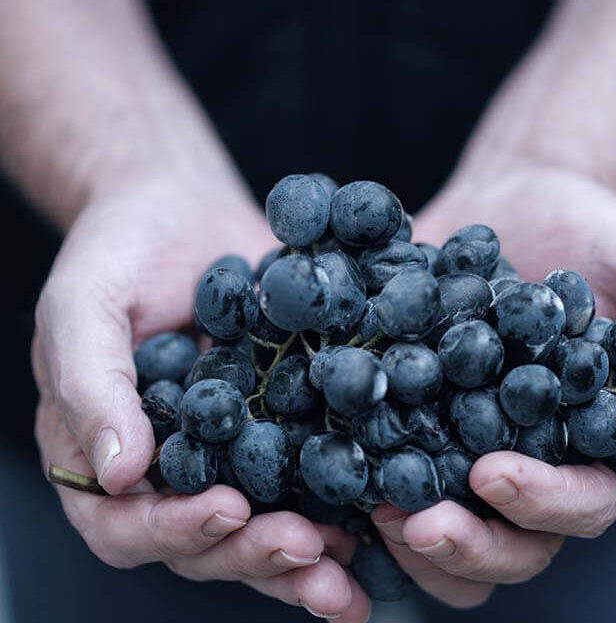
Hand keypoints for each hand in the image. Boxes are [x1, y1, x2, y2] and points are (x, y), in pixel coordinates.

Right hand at [33, 181, 370, 622]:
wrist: (184, 208)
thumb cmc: (117, 250)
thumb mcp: (84, 306)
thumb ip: (92, 386)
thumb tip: (119, 476)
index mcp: (105, 455)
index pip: (125, 525)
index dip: (175, 530)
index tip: (229, 508)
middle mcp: (170, 470)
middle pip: (204, 542)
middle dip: (255, 554)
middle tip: (308, 549)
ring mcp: (230, 454)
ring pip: (261, 524)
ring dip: (304, 553)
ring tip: (347, 561)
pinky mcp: (282, 426)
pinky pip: (306, 473)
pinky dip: (339, 499)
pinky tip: (377, 507)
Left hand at [372, 163, 615, 606]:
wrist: (518, 199)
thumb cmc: (598, 237)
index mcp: (592, 448)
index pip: (579, 504)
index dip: (540, 504)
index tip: (491, 473)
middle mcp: (527, 462)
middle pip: (504, 542)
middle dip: (462, 542)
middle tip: (411, 520)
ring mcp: (458, 443)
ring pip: (438, 527)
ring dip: (404, 534)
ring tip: (366, 506)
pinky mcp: (405, 414)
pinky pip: (378, 463)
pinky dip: (351, 475)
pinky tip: (321, 457)